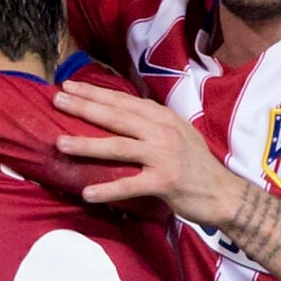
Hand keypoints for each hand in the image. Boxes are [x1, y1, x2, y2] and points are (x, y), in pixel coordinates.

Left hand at [53, 81, 236, 216]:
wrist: (224, 193)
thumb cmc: (196, 165)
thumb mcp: (177, 133)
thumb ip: (151, 123)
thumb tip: (120, 113)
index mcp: (162, 117)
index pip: (122, 101)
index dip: (94, 93)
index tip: (69, 87)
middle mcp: (162, 131)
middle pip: (116, 117)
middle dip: (84, 107)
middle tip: (57, 100)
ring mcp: (164, 155)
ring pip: (119, 147)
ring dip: (87, 145)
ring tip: (60, 144)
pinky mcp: (166, 182)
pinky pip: (131, 185)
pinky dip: (108, 189)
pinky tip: (87, 193)